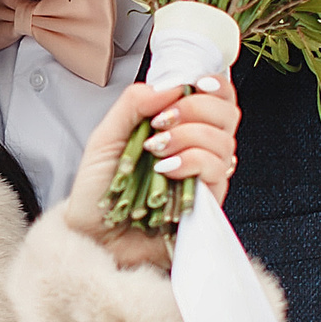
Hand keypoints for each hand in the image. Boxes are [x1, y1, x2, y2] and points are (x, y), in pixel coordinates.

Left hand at [67, 71, 241, 261]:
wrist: (94, 237)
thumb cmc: (98, 192)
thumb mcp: (105, 137)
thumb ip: (133, 103)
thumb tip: (171, 84)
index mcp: (178, 127)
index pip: (215, 96)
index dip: (213, 83)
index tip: (193, 83)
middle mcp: (197, 148)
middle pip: (227, 112)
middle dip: (195, 107)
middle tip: (161, 121)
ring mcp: (204, 175)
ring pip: (223, 140)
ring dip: (188, 136)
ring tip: (155, 149)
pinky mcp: (207, 201)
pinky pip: (216, 169)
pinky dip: (191, 160)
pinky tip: (165, 169)